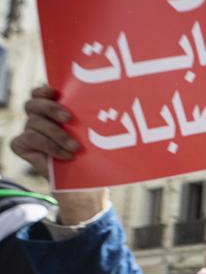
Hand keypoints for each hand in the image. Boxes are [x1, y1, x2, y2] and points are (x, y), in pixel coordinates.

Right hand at [10, 85, 108, 223]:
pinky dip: (49, 147)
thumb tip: (116, 107)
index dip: (44, 90)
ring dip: (57, 134)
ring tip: (75, 147)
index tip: (56, 92)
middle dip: (51, 108)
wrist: (85, 183)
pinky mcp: (23, 146)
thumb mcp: (94, 135)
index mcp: (52, 109)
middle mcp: (37, 118)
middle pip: (33, 105)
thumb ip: (92, 120)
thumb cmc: (92, 154)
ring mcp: (29, 131)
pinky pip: (29, 139)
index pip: (40, 93)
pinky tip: (66, 155)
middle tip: (69, 118)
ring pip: (34, 123)